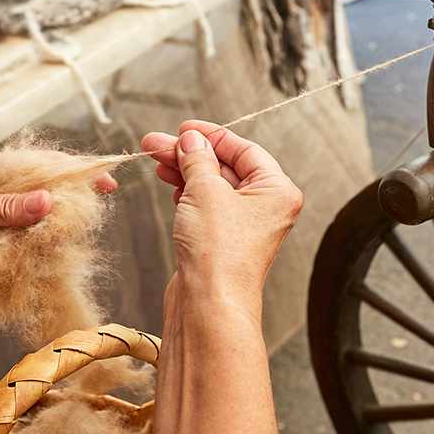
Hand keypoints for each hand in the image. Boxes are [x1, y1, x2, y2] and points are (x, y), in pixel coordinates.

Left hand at [0, 152, 116, 276]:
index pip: (40, 166)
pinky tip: (46, 260)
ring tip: (72, 241)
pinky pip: (13, 250)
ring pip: (30, 226)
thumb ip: (4, 208)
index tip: (103, 179)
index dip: (74, 172)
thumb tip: (49, 201)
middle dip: (67, 205)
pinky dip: (29, 256)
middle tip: (92, 216)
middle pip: (40, 197)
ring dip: (48, 234)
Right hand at [141, 121, 302, 308]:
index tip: (184, 128)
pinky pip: (205, 208)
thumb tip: (192, 140)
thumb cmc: (219, 253)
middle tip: (156, 144)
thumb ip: (198, 159)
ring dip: (184, 172)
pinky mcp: (222, 243)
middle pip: (226, 168)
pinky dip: (187, 194)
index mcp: (277, 191)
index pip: (245, 150)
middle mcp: (265, 208)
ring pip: (212, 188)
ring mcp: (243, 227)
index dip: (212, 136)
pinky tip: (170, 185)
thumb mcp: (206, 190)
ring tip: (156, 160)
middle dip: (190, 154)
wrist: (208, 305)